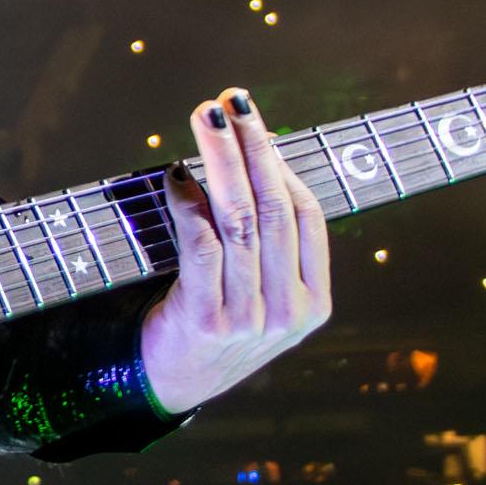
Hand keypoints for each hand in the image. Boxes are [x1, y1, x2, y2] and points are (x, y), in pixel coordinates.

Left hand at [142, 89, 332, 410]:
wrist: (171, 384)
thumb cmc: (216, 319)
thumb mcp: (260, 289)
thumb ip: (267, 239)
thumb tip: (253, 152)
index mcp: (314, 301)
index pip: (308, 215)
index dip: (281, 162)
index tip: (253, 119)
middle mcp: (289, 312)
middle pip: (275, 209)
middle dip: (252, 146)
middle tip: (230, 100)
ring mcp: (251, 320)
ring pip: (241, 222)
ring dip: (221, 160)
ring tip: (205, 118)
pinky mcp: (209, 322)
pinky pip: (202, 249)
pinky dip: (189, 206)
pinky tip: (176, 176)